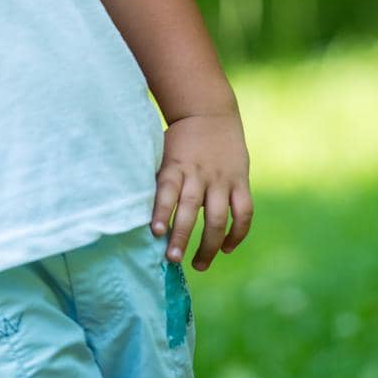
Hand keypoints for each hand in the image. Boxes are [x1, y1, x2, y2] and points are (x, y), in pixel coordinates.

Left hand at [151, 109, 252, 271]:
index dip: (162, 211)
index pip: (168, 190)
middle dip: (182, 236)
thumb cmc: (178, 140)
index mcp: (176, 165)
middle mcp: (199, 173)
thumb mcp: (162, 152)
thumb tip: (134, 212)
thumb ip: (157, 179)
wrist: (210, 112)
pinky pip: (243, 212)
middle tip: (172, 259)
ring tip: (198, 265)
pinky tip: (226, 249)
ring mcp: (222, 179)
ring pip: (218, 216)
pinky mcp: (240, 181)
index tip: (155, 232)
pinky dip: (237, 233)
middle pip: (191, 208)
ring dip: (209, 244)